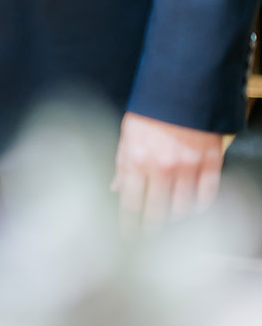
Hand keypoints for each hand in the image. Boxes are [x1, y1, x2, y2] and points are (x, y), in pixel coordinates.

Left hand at [112, 112, 223, 235]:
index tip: (128, 235)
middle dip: (151, 228)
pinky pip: (208, 194)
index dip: (128, 223)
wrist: (181, 90)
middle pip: (156, 211)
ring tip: (171, 222)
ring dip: (175, 218)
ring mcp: (189, 166)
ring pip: (183, 207)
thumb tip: (116, 188)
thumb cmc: (151, 112)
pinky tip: (194, 210)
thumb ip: (122, 165)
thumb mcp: (127, 135)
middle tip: (150, 235)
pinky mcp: (211, 161)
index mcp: (137, 160)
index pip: (130, 203)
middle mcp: (162, 167)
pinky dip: (201, 206)